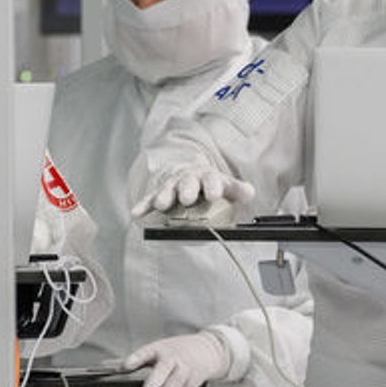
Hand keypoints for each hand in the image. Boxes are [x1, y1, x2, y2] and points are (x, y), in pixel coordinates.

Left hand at [124, 332, 234, 386]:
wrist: (206, 349)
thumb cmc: (177, 351)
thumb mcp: (159, 349)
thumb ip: (140, 360)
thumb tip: (117, 368)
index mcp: (161, 349)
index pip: (147, 351)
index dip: (136, 357)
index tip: (126, 364)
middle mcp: (174, 358)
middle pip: (165, 369)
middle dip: (155, 381)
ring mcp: (186, 369)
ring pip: (175, 384)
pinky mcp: (194, 380)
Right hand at [130, 165, 255, 219]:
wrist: (189, 173)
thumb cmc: (209, 184)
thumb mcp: (226, 186)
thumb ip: (237, 190)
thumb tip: (249, 192)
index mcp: (207, 176)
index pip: (211, 179)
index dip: (213, 186)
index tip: (214, 194)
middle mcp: (188, 179)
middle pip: (187, 182)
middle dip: (187, 189)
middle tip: (187, 198)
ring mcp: (172, 186)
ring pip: (167, 189)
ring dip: (164, 196)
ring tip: (161, 204)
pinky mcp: (158, 194)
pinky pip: (149, 199)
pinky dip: (143, 205)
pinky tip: (136, 213)